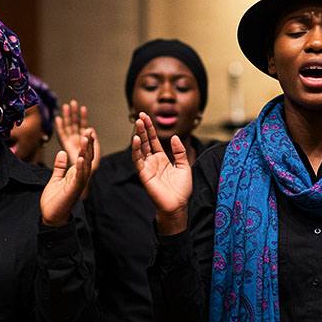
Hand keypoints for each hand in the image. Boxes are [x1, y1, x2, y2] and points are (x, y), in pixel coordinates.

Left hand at [40, 128, 94, 225]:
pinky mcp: (74, 189)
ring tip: (85, 138)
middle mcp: (79, 177)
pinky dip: (80, 166)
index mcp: (75, 174)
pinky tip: (80, 157)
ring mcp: (78, 183)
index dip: (85, 144)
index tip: (86, 132)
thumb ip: (59, 167)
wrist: (51, 217)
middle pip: (86, 158)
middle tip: (89, 130)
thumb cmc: (54, 201)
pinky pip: (79, 176)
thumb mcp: (55, 179)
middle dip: (88, 144)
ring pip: (85, 164)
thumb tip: (61, 153)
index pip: (83, 156)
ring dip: (85, 151)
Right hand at [55, 99, 100, 171]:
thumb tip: (91, 130)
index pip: (82, 126)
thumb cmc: (89, 168)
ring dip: (67, 116)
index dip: (82, 117)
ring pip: (68, 127)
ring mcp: (70, 142)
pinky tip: (59, 119)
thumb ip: (93, 140)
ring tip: (67, 106)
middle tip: (73, 103)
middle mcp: (76, 141)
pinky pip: (62, 135)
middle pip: (74, 124)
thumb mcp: (95, 152)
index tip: (82, 108)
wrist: (80, 180)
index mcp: (83, 141)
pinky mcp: (66, 145)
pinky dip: (60, 127)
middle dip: (73, 114)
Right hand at [131, 112, 190, 234]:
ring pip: (140, 148)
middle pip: (146, 141)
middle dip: (143, 128)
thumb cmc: (181, 190)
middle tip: (140, 115)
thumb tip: (174, 137)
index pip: (153, 140)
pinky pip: (138, 160)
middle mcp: (152, 161)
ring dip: (138, 135)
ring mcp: (147, 167)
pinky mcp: (144, 174)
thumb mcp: (185, 166)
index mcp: (162, 159)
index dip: (150, 128)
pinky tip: (137, 139)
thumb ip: (180, 151)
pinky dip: (136, 149)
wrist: (178, 206)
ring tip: (138, 123)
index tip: (146, 117)